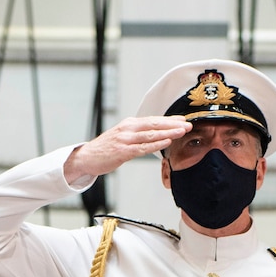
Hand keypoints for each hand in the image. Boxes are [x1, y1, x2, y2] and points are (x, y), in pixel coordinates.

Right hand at [63, 117, 190, 183]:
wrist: (87, 157)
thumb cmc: (106, 149)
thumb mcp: (122, 136)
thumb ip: (138, 135)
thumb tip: (155, 135)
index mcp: (129, 124)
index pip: (153, 120)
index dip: (169, 119)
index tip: (183, 119)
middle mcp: (128, 128)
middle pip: (155, 124)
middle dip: (173, 124)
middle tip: (188, 124)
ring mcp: (126, 139)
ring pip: (151, 134)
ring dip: (168, 132)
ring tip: (182, 131)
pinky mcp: (123, 151)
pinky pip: (143, 147)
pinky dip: (156, 144)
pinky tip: (167, 142)